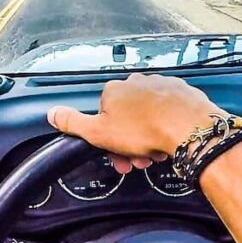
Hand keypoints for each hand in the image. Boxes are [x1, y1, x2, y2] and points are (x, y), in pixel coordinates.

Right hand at [47, 73, 225, 171]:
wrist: (189, 126)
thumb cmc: (146, 129)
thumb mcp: (98, 133)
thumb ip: (72, 122)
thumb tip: (52, 113)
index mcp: (113, 90)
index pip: (103, 116)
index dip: (108, 139)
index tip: (116, 155)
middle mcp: (135, 82)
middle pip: (127, 117)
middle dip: (130, 142)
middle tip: (138, 160)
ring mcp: (160, 84)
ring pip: (148, 115)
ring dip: (148, 136)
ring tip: (155, 153)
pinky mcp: (181, 92)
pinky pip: (168, 111)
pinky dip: (167, 125)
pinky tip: (170, 139)